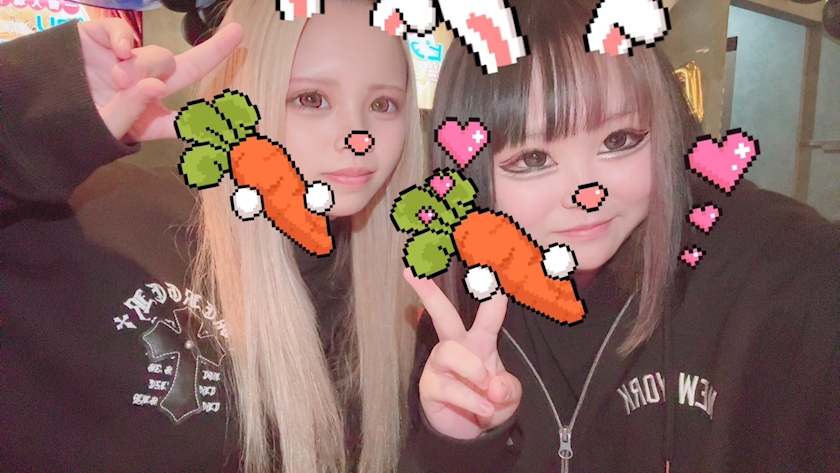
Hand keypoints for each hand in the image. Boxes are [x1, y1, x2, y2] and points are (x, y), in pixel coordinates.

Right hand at [78, 18, 243, 141]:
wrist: (33, 110)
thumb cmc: (73, 124)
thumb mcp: (106, 128)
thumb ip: (133, 110)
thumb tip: (156, 84)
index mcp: (149, 117)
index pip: (187, 118)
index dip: (214, 115)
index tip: (243, 110)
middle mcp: (145, 88)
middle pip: (185, 69)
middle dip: (215, 50)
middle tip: (237, 34)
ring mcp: (126, 62)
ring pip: (158, 56)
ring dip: (146, 65)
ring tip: (119, 79)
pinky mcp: (104, 40)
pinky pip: (126, 32)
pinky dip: (126, 39)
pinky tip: (119, 52)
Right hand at [405, 268, 521, 439]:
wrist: (469, 432)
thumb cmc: (489, 401)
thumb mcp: (508, 396)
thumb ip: (508, 389)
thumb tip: (494, 386)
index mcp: (480, 341)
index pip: (490, 312)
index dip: (492, 289)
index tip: (491, 264)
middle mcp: (457, 346)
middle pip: (442, 314)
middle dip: (429, 292)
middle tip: (412, 272)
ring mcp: (440, 365)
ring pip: (449, 351)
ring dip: (473, 369)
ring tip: (487, 386)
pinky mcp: (430, 386)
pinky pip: (449, 386)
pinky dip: (471, 399)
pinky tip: (484, 409)